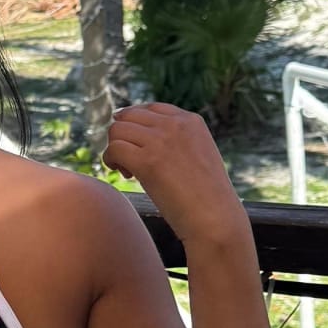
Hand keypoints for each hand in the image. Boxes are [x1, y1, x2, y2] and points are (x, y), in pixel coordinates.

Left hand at [105, 101, 250, 253]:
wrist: (215, 219)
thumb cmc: (208, 197)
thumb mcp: (200, 156)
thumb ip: (179, 142)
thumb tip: (146, 141)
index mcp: (191, 121)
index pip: (150, 108)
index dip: (135, 123)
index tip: (134, 142)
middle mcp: (175, 125)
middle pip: (129, 116)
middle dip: (124, 136)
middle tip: (129, 160)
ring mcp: (161, 141)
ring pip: (117, 130)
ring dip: (116, 149)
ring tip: (128, 170)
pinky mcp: (147, 161)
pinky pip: (114, 149)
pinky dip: (111, 161)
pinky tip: (125, 175)